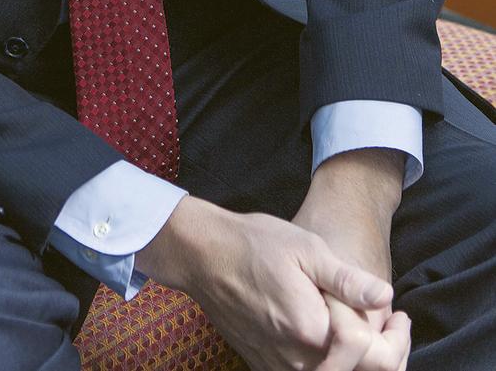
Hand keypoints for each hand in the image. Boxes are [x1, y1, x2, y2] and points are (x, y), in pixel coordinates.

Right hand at [136, 195, 393, 370]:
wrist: (204, 255)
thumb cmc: (254, 244)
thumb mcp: (306, 249)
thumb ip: (346, 279)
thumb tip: (385, 296)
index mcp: (310, 331)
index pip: (371, 353)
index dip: (392, 333)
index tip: (399, 313)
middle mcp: (296, 361)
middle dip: (387, 355)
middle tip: (397, 328)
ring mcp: (279, 368)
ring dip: (363, 364)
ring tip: (375, 335)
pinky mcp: (268, 367)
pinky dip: (336, 365)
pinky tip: (342, 341)